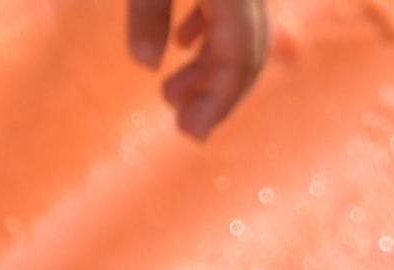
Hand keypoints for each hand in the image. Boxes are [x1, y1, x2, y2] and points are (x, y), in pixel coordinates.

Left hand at [128, 0, 271, 139]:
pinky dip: (207, 32)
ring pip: (237, 32)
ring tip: (171, 92)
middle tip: (181, 125)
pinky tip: (181, 43)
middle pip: (246, 52)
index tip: (192, 133)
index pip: (240, 57)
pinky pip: (229, 10)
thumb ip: (147, 13)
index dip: (220, 101)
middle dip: (215, 94)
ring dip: (206, 67)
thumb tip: (146, 64)